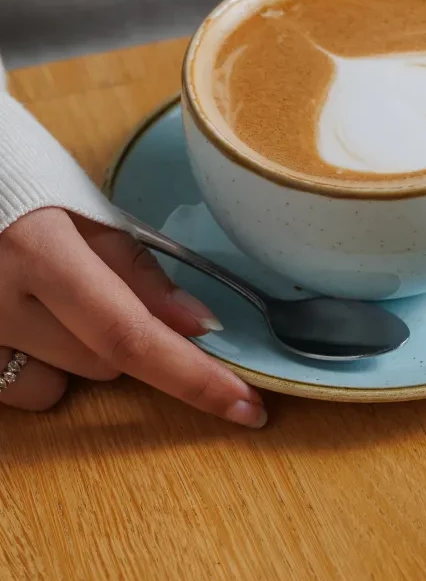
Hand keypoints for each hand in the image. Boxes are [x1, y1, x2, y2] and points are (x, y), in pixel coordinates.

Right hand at [0, 208, 266, 425]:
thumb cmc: (16, 173)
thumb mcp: (78, 204)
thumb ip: (132, 267)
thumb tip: (197, 325)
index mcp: (36, 248)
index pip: (130, 332)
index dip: (194, 376)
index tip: (248, 407)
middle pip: (103, 361)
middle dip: (124, 333)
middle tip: (99, 281)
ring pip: (58, 386)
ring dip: (73, 354)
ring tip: (46, 295)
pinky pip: (15, 392)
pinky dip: (32, 365)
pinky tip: (18, 315)